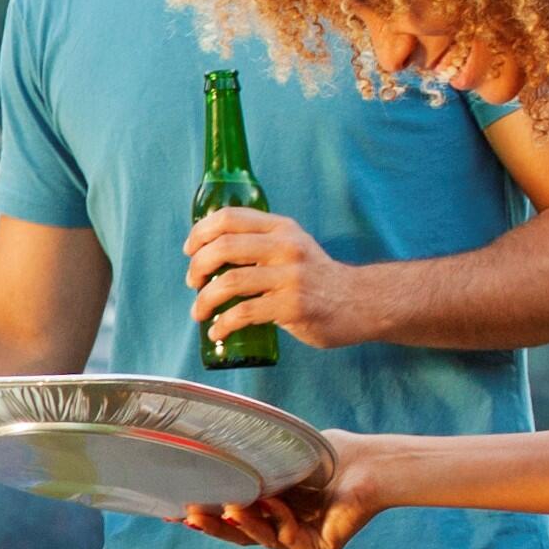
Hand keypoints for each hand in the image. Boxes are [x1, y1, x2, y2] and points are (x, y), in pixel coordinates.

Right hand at [179, 430, 398, 548]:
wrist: (372, 465)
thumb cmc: (335, 455)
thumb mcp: (284, 453)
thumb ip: (254, 455)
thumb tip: (215, 440)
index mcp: (274, 507)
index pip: (233, 515)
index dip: (205, 514)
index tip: (173, 510)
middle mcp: (285, 528)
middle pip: (239, 533)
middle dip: (212, 526)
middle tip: (186, 516)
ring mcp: (301, 542)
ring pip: (259, 539)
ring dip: (238, 525)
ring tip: (222, 509)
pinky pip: (287, 538)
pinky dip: (278, 519)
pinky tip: (272, 502)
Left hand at [184, 207, 380, 351]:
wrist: (359, 302)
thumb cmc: (316, 277)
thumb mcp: (292, 246)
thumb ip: (260, 242)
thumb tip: (209, 251)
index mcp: (281, 228)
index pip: (230, 218)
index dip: (200, 232)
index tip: (189, 250)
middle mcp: (286, 247)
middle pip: (223, 248)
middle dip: (198, 267)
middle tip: (193, 283)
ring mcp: (291, 277)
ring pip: (229, 283)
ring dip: (204, 300)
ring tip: (198, 312)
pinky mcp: (293, 306)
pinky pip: (244, 313)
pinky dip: (222, 324)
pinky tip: (217, 331)